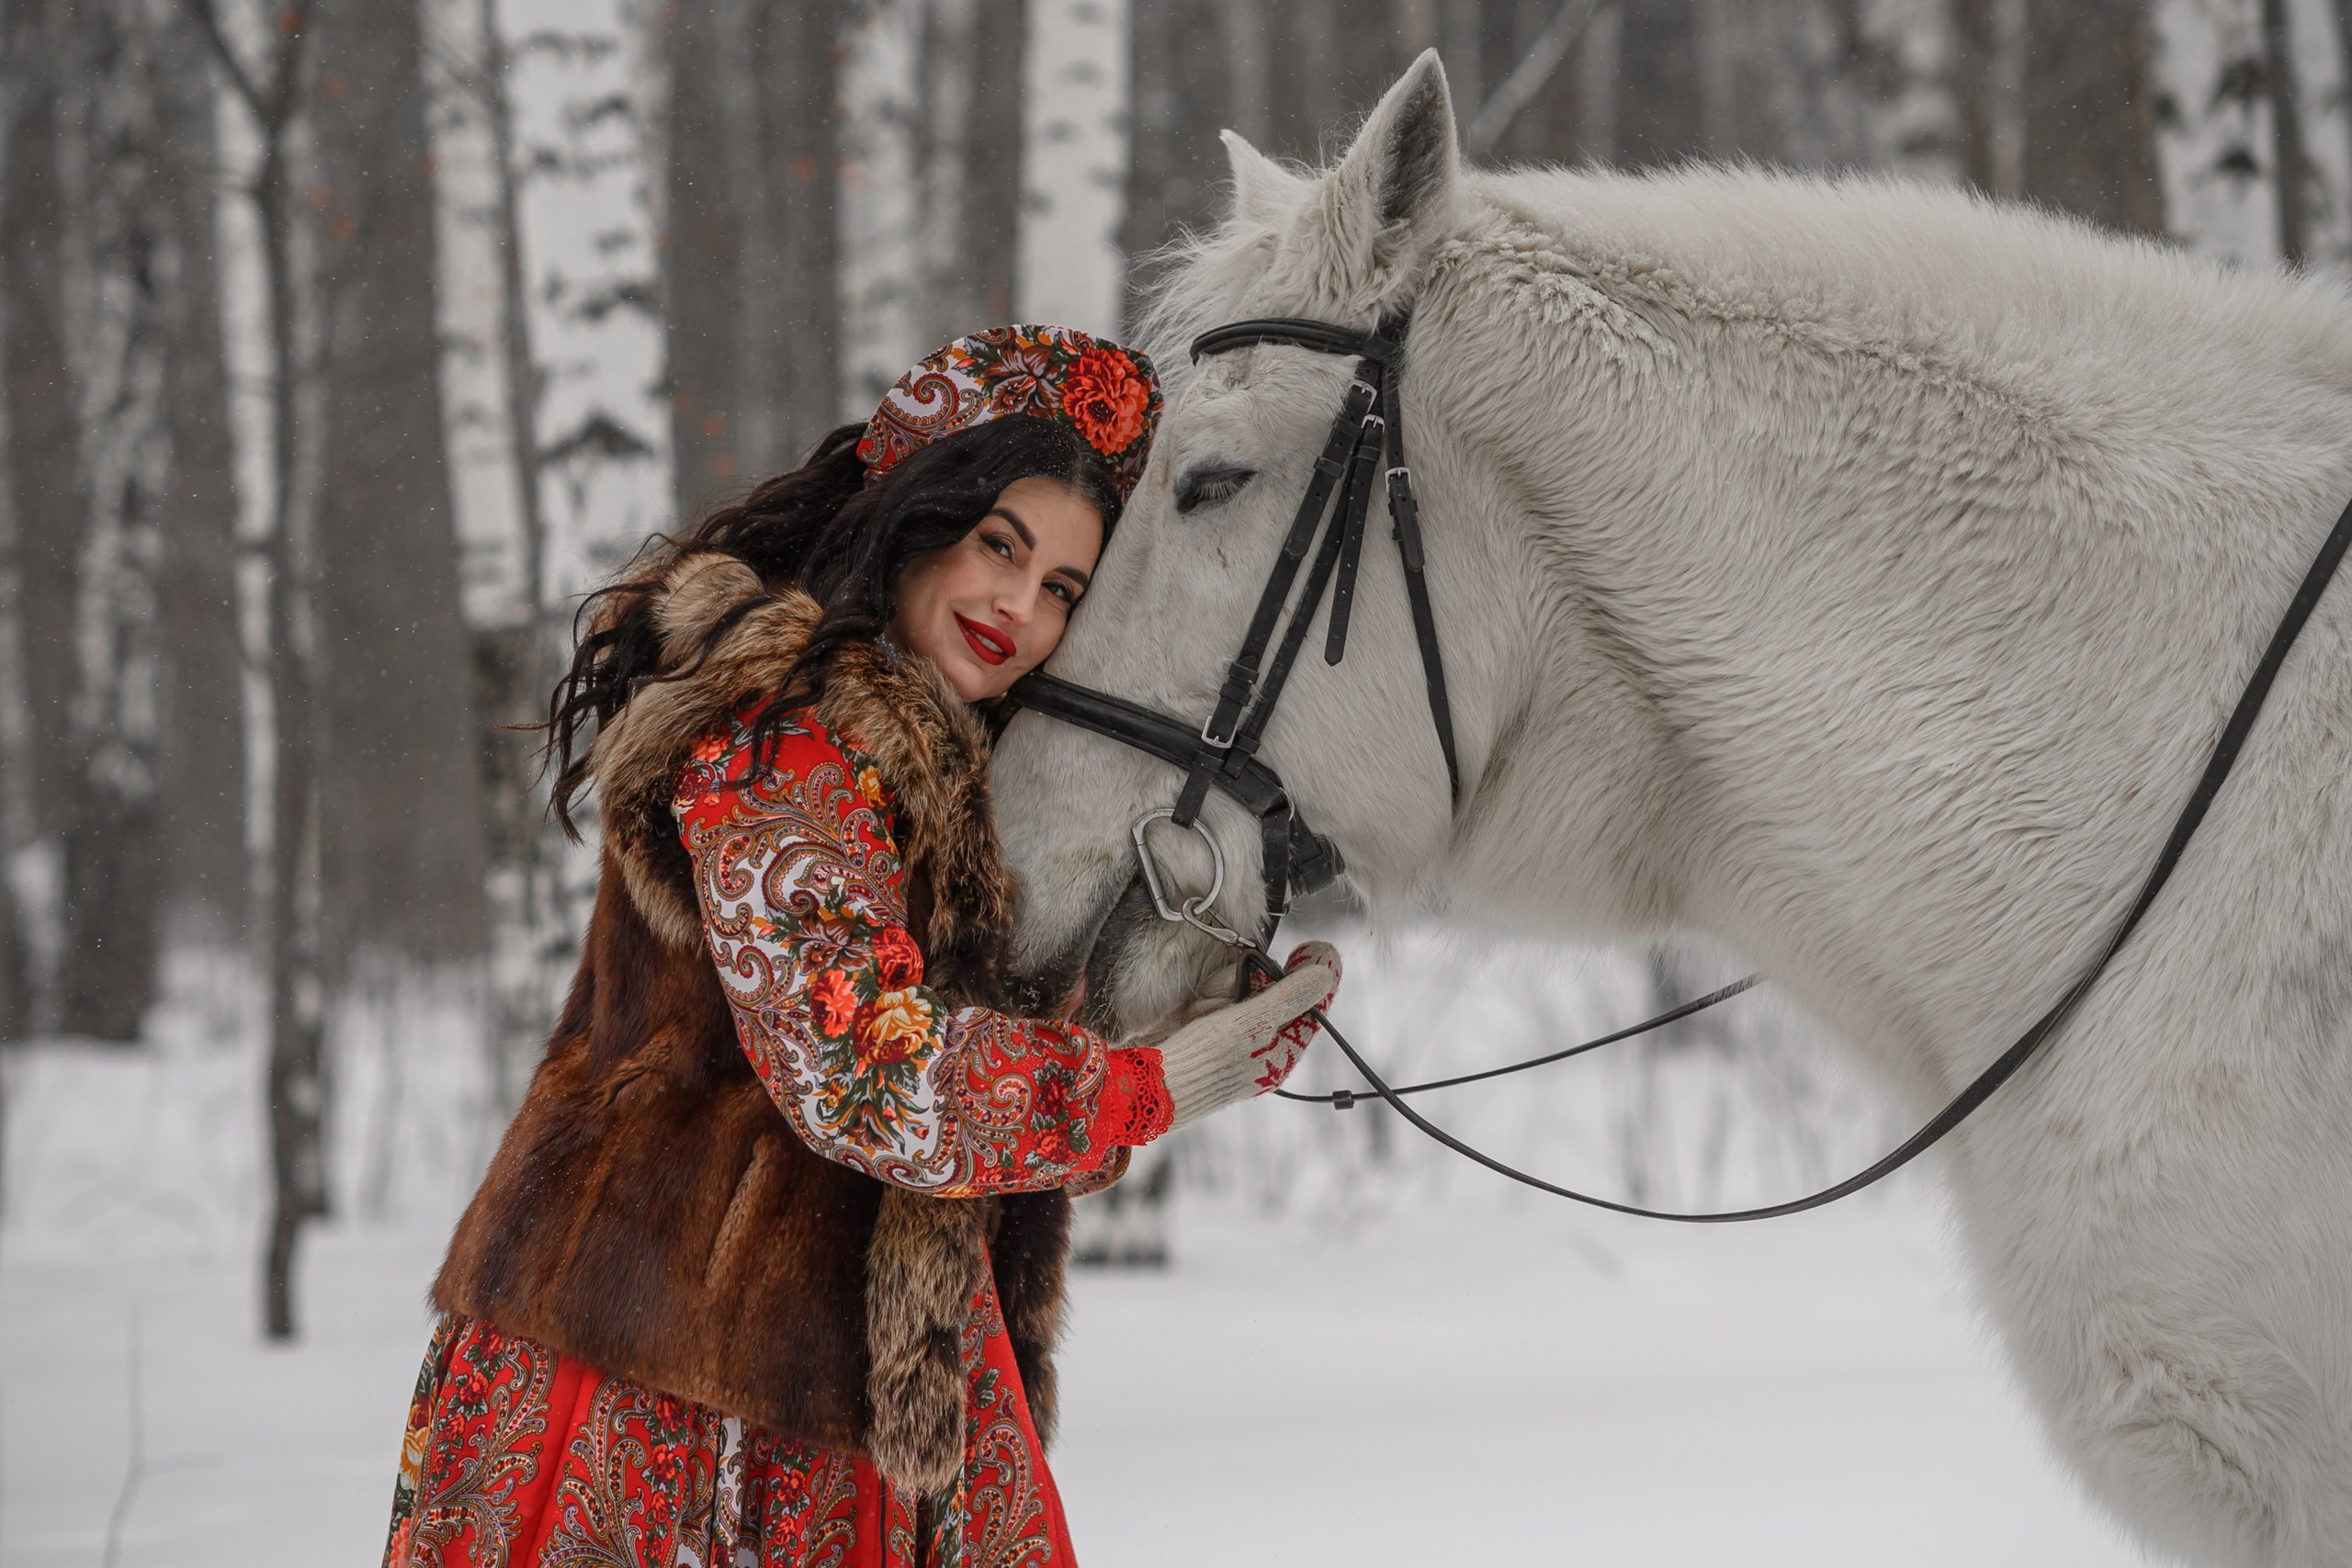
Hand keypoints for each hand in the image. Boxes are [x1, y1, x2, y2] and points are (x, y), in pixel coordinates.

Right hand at [1156, 943, 1341, 1129]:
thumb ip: (1287, 998)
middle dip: (1258, 984)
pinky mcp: (1212, 1032)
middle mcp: (1263, 1049)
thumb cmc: (1203, 1061)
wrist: (1151, 1085)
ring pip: (1247, 994)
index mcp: (1282, 1054)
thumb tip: (1325, 977)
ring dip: (1225, 992)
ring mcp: (1237, 1040)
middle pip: (1277, 997)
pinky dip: (1211, 999)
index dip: (1319, 975)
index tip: (1316, 948)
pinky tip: (1195, 1011)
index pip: (1313, 1008)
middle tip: (1241, 984)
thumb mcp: (1250, 1024)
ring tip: (1204, 1010)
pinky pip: (1222, 1002)